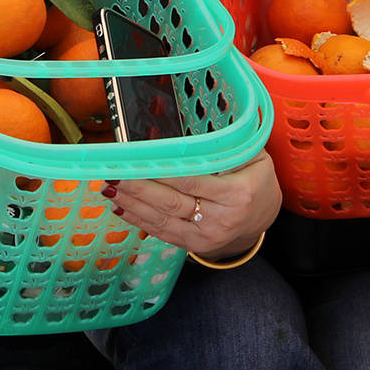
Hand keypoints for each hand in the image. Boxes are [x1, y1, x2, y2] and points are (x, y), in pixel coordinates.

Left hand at [104, 155, 280, 260]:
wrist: (262, 218)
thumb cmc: (255, 180)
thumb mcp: (254, 157)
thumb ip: (228, 145)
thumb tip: (197, 124)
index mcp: (236, 194)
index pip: (190, 180)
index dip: (161, 171)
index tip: (137, 158)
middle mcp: (220, 219)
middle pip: (170, 201)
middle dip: (137, 186)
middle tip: (113, 171)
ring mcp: (206, 237)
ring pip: (161, 219)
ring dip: (131, 202)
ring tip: (108, 186)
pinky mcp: (194, 245)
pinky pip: (161, 232)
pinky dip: (138, 219)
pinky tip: (120, 206)